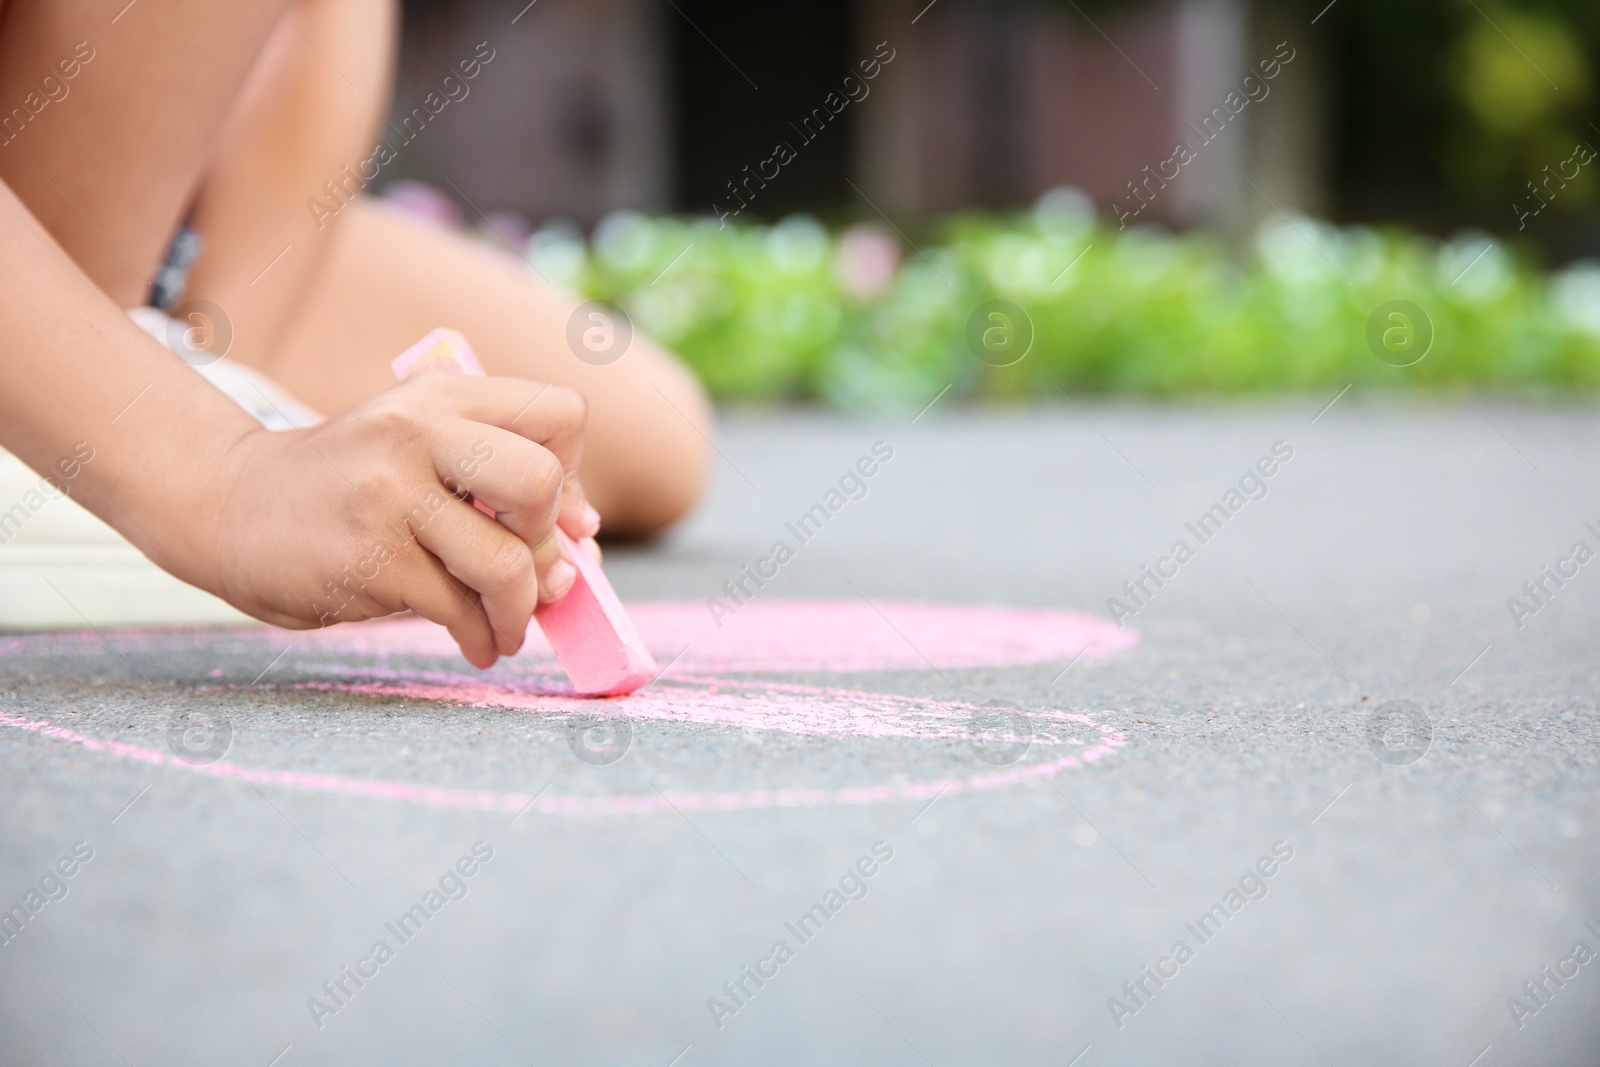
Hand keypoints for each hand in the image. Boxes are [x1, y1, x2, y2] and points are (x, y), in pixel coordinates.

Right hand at [204, 373, 597, 666]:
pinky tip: (474, 641)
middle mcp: (417, 432)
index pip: (560, 415)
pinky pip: (458, 609)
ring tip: (507, 627)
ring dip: (521, 611)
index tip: (547, 514)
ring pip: (505, 563)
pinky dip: (480, 636)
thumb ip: (498, 478)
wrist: (227, 506)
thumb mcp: (417, 448)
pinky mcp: (369, 559)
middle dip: (550, 541)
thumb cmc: (349, 486)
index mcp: (442, 396)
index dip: (572, 473)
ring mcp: (390, 495)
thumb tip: (584, 542)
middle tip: (531, 570)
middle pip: (540, 482)